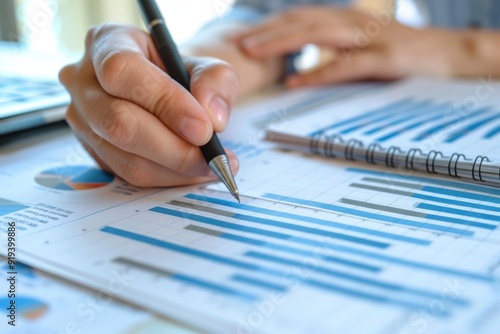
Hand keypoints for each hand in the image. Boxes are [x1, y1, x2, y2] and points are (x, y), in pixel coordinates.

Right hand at [59, 24, 239, 186]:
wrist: (173, 91)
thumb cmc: (186, 74)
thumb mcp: (210, 66)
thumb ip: (217, 82)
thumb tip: (212, 118)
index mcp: (107, 41)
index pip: (122, 72)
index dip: (164, 102)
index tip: (203, 129)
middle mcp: (83, 80)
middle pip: (117, 122)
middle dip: (172, 148)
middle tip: (212, 157)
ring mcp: (83, 119)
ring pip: (124, 157)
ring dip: (174, 169)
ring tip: (211, 167)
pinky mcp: (93, 150)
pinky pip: (128, 174)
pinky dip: (167, 178)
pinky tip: (193, 171)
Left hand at [235, 6, 472, 86]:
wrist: (447, 53)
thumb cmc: (398, 54)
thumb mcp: (359, 50)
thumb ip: (328, 55)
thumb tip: (295, 72)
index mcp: (343, 21)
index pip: (299, 18)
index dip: (268, 26)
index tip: (240, 38)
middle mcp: (351, 23)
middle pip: (300, 20)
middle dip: (266, 31)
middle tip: (235, 43)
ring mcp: (367, 37)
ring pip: (316, 34)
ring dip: (282, 42)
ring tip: (253, 52)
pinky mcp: (383, 57)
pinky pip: (345, 64)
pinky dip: (317, 71)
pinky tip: (294, 80)